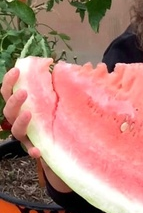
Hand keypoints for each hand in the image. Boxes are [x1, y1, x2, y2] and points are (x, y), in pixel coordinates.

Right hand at [1, 67, 70, 192]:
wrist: (63, 143)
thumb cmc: (53, 115)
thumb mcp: (52, 97)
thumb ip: (49, 82)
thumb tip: (52, 61)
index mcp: (21, 105)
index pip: (8, 92)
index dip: (10, 81)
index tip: (17, 71)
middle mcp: (18, 120)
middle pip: (9, 110)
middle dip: (14, 101)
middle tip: (24, 92)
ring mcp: (25, 135)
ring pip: (16, 130)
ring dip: (21, 122)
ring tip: (29, 114)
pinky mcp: (34, 148)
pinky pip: (31, 150)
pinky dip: (32, 150)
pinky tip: (37, 151)